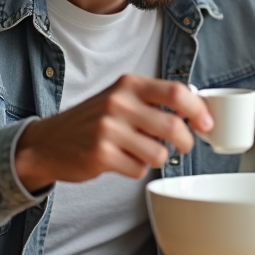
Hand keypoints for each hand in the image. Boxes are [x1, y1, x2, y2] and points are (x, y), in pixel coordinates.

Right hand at [14, 75, 210, 190]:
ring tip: (140, 152)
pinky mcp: (101, 155)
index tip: (206, 125)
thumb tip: (196, 114)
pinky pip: (139, 169)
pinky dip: (136, 169)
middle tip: (184, 146)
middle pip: (174, 125)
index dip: (198, 111)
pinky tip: (120, 161)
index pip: (177, 91)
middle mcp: (119, 102)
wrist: (48, 143)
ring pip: (159, 153)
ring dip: (157, 158)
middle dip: (186, 142)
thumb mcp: (121, 98)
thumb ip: (154, 101)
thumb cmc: (93, 121)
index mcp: (129, 84)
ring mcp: (108, 129)